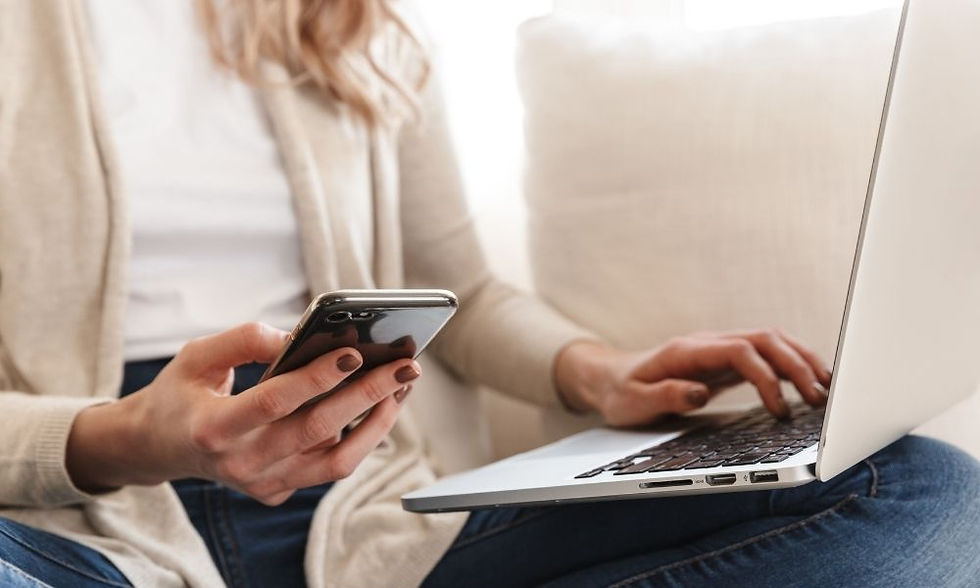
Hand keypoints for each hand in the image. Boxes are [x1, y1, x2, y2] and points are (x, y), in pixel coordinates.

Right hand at [66, 322, 418, 504]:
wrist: (160, 446)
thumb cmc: (181, 393)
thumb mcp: (197, 355)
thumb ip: (245, 338)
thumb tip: (301, 336)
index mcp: (213, 428)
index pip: (275, 402)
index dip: (317, 377)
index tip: (355, 352)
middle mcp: (240, 464)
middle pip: (317, 430)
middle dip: (368, 395)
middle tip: (406, 365)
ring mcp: (263, 484)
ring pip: (336, 461)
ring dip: (378, 422)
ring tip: (402, 385)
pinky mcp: (278, 492)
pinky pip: (330, 468)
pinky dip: (362, 438)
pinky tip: (381, 405)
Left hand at [554, 329, 831, 426]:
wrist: (609, 379)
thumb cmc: (621, 393)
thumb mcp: (632, 402)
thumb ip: (664, 396)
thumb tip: (698, 394)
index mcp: (688, 351)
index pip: (741, 351)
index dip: (766, 377)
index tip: (779, 410)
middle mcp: (708, 344)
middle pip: (765, 339)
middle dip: (797, 365)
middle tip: (820, 399)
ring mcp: (718, 350)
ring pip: (771, 341)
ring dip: (801, 360)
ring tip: (827, 389)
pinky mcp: (725, 362)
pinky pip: (766, 355)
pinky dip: (791, 366)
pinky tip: (809, 384)